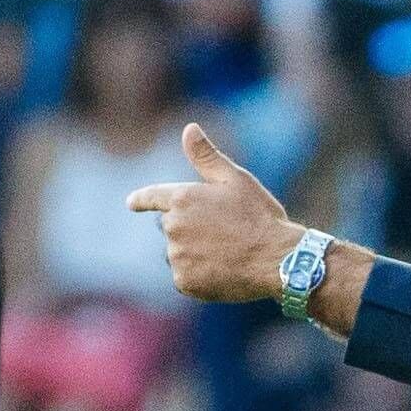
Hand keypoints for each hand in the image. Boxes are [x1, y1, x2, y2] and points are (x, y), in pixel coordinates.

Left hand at [127, 124, 303, 302]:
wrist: (278, 259)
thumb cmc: (260, 217)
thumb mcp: (236, 180)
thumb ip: (207, 157)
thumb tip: (189, 129)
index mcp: (183, 198)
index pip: (152, 197)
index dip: (141, 200)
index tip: (132, 203)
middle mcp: (173, 226)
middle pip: (174, 229)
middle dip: (193, 230)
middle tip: (227, 234)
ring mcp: (177, 256)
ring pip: (180, 254)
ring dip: (197, 254)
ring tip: (229, 254)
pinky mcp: (184, 281)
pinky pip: (187, 277)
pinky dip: (202, 276)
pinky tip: (225, 271)